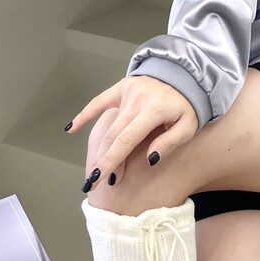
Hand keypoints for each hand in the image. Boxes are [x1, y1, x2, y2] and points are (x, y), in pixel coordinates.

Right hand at [67, 75, 199, 186]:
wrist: (186, 79)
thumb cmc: (187, 107)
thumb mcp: (188, 127)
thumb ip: (170, 142)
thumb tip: (150, 159)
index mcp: (153, 110)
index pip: (127, 140)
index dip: (112, 161)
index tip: (101, 179)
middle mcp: (137, 99)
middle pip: (113, 135)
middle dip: (103, 160)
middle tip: (93, 182)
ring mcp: (127, 91)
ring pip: (108, 125)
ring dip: (100, 149)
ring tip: (94, 170)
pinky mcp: (121, 86)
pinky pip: (99, 102)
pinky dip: (85, 115)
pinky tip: (71, 129)